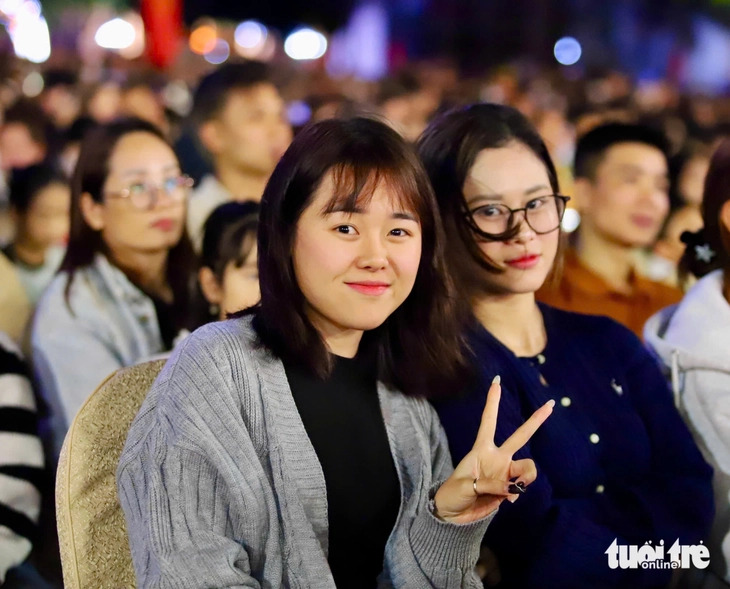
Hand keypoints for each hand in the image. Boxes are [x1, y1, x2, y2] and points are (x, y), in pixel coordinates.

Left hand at [434, 376, 553, 523]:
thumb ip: (490, 485)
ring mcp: (504, 473)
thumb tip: (512, 488)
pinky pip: (522, 489)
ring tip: (515, 489)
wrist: (453, 514)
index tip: (497, 381)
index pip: (489, 421)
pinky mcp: (509, 489)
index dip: (493, 402)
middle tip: (550, 405)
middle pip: (521, 436)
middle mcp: (497, 457)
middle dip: (535, 420)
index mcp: (481, 449)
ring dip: (527, 476)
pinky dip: (517, 494)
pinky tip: (505, 501)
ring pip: (528, 467)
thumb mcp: (465, 486)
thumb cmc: (453, 494)